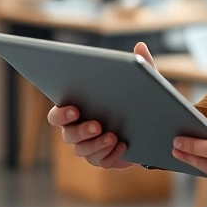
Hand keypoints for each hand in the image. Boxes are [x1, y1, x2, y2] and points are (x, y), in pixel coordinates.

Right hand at [46, 42, 155, 168]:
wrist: (150, 127)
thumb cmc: (137, 100)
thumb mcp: (143, 82)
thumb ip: (142, 64)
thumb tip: (140, 46)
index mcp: (77, 110)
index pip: (57, 115)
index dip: (61, 113)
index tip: (74, 108)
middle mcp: (76, 130)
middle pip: (68, 135)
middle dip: (81, 130)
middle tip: (97, 124)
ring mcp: (87, 146)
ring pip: (82, 150)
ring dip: (96, 144)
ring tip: (113, 136)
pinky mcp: (101, 159)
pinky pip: (99, 161)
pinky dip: (110, 155)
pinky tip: (122, 146)